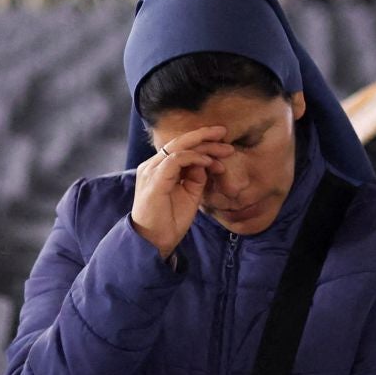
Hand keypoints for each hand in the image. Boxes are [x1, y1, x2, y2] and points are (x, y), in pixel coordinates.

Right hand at [130, 127, 233, 258]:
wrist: (153, 242)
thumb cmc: (169, 221)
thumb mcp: (189, 195)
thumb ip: (196, 178)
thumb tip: (207, 162)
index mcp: (158, 169)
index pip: (180, 147)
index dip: (201, 142)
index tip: (222, 142)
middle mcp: (152, 166)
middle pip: (180, 141)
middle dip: (204, 135)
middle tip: (224, 132)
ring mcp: (151, 171)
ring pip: (179, 146)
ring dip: (204, 146)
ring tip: (223, 149)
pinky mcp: (154, 179)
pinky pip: (176, 159)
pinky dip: (194, 157)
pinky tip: (209, 162)